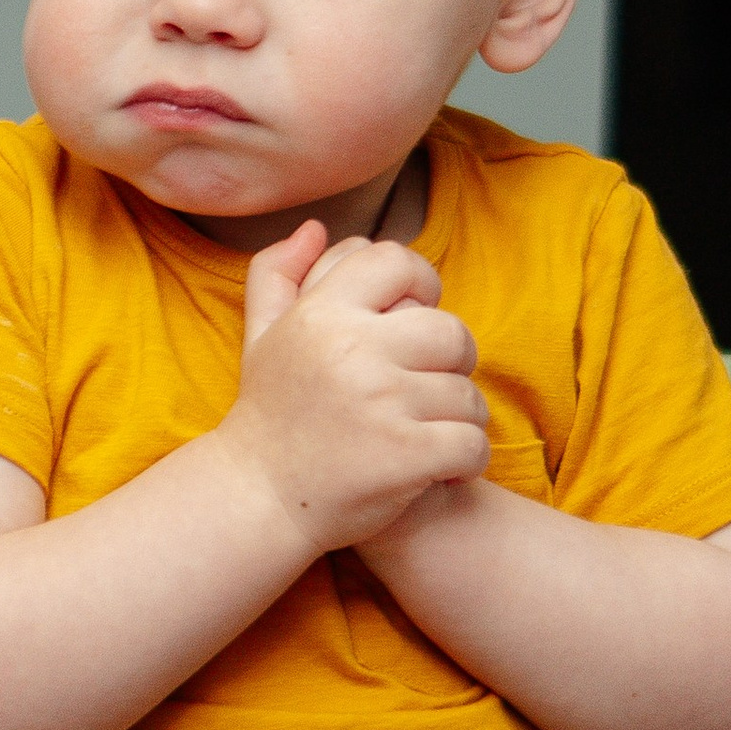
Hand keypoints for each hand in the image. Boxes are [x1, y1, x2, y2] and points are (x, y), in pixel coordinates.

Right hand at [213, 220, 487, 555]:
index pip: (399, 263)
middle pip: (450, 331)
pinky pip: (472, 443)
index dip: (421, 284)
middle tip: (431, 387)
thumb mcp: (262, 336)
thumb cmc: (269, 416)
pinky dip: (468, 461)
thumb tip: (314, 228)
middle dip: (453, 360)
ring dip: (459, 418)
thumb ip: (277, 274)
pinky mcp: (407, 455)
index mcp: (321, 314)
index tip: (416, 319)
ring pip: (467, 393)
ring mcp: (383, 403)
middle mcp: (352, 350)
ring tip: (430, 433)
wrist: (257, 501)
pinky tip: (442, 469)